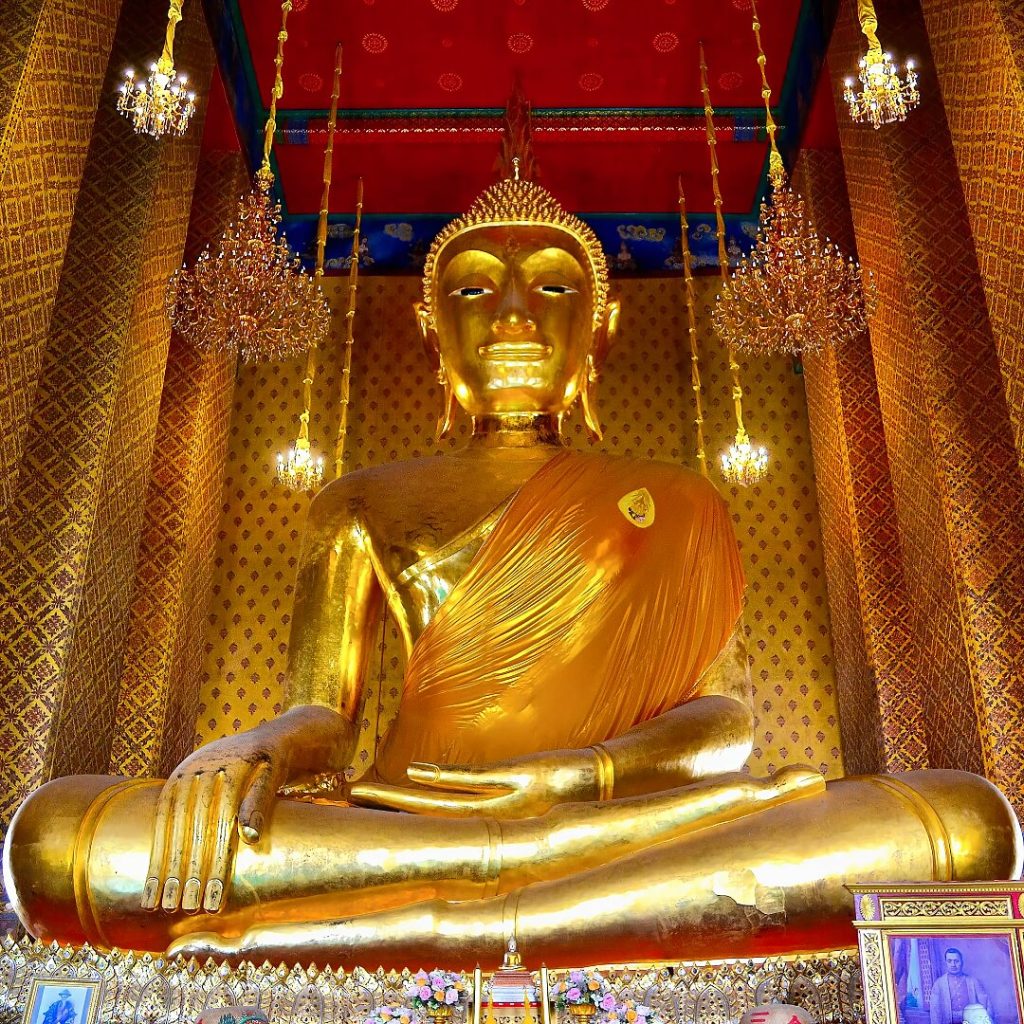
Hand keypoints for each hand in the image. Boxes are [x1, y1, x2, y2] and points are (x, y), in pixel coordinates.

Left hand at [142, 706, 350, 914]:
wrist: (284, 736)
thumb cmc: (244, 774)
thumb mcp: (216, 793)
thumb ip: (193, 822)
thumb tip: (165, 870)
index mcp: (185, 772)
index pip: (165, 823)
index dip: (160, 862)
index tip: (153, 900)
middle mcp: (205, 763)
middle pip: (190, 825)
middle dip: (184, 870)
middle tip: (180, 906)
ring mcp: (235, 758)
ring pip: (219, 817)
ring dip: (214, 861)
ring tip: (208, 897)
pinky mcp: (265, 757)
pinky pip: (256, 792)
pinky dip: (252, 814)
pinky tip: (248, 842)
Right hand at [349, 748, 600, 817]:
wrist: (605, 783)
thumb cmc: (565, 791)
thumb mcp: (530, 801)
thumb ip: (498, 802)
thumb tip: (468, 796)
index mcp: (492, 827)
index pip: (437, 827)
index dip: (400, 823)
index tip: (365, 816)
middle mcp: (492, 821)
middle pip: (428, 819)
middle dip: (387, 812)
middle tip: (349, 804)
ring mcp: (503, 801)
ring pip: (443, 804)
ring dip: (403, 798)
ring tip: (368, 792)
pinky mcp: (519, 779)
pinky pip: (473, 780)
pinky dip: (442, 778)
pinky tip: (414, 771)